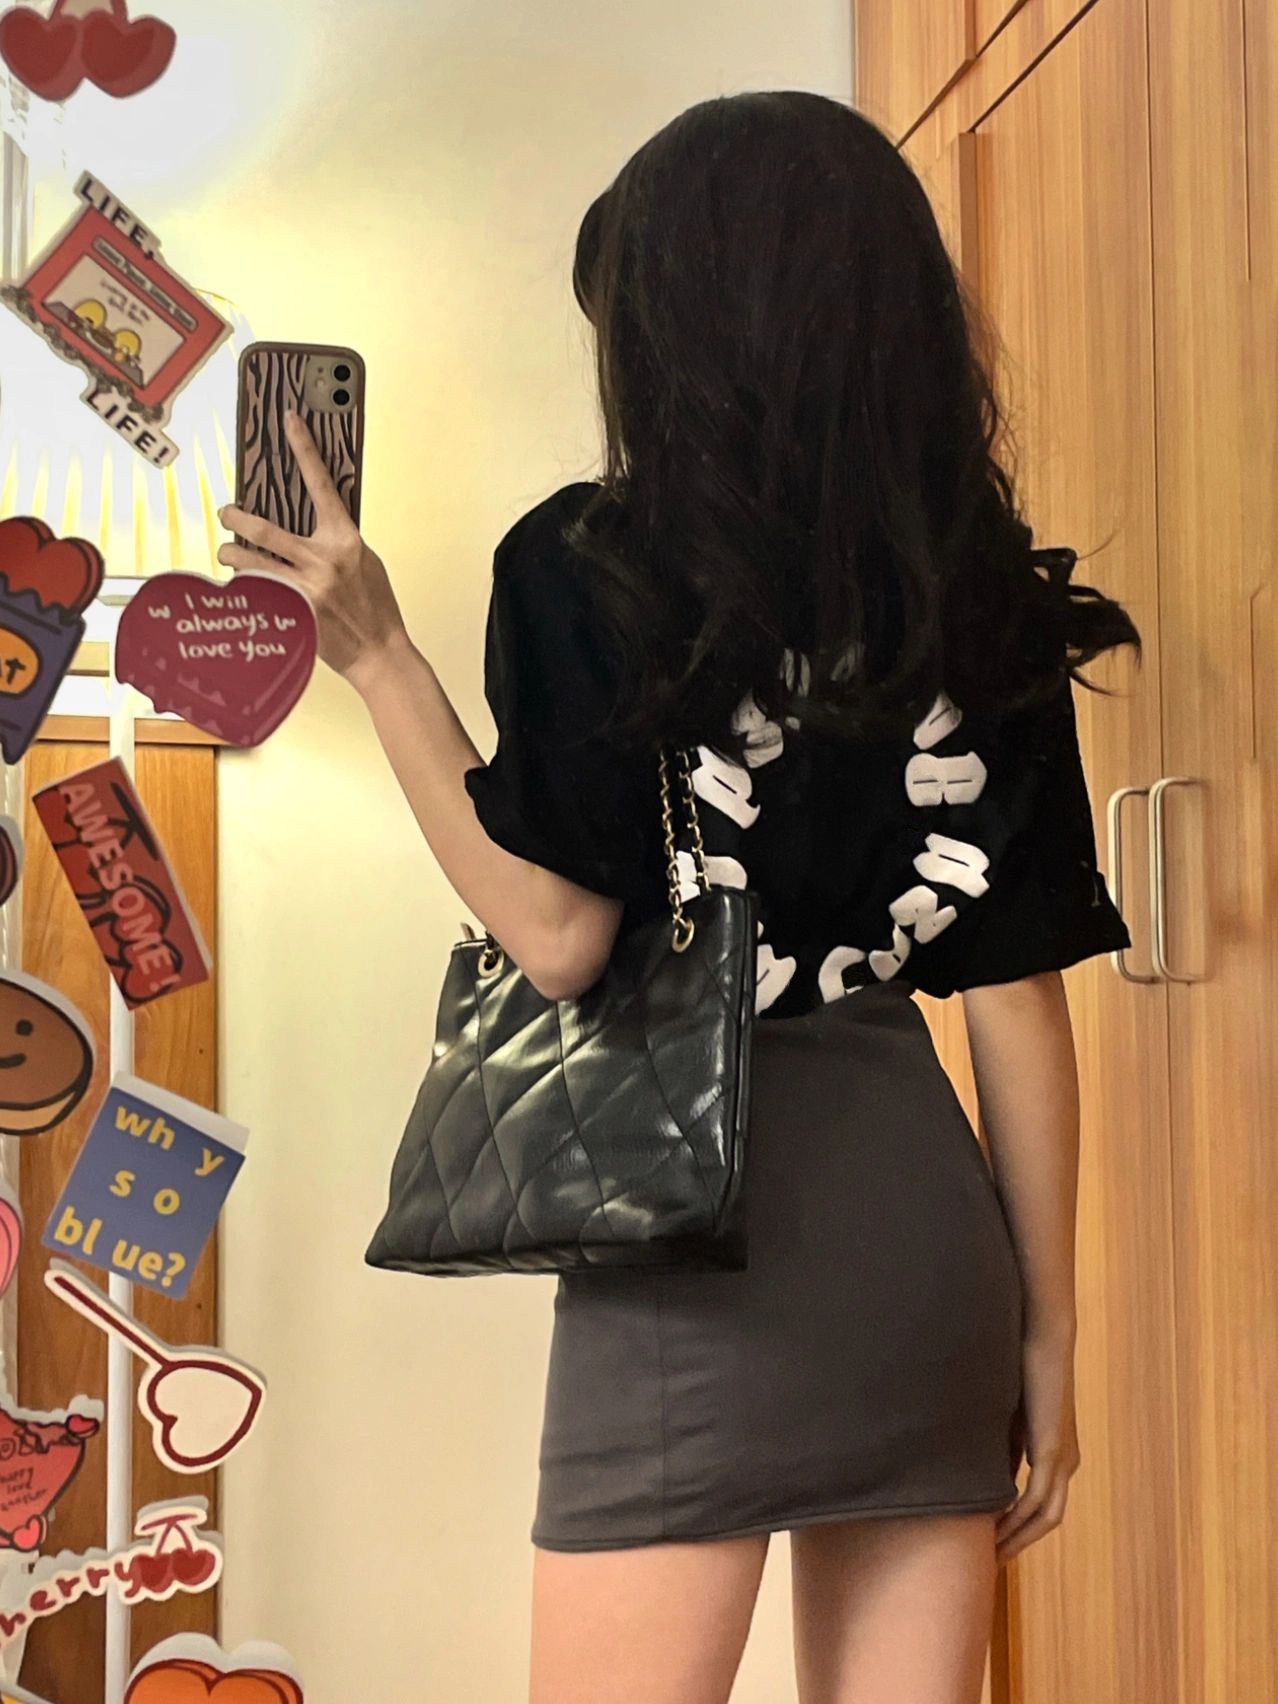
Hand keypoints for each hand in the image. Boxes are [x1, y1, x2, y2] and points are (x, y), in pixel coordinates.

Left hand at [217, 411, 408, 688]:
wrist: (379, 651)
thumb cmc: (374, 605)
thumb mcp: (365, 560)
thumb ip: (336, 539)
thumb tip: (311, 519)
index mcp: (345, 539)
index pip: (320, 483)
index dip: (303, 448)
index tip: (288, 420)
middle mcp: (323, 560)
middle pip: (262, 529)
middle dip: (235, 519)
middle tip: (226, 514)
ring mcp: (306, 589)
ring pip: (248, 563)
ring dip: (232, 556)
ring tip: (230, 554)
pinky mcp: (294, 615)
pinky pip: (255, 594)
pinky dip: (245, 589)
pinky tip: (244, 592)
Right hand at [994, 1324, 1080, 1567]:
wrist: (1041, 1334)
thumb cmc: (1020, 1364)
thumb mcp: (1003, 1414)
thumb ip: (997, 1444)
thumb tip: (977, 1472)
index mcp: (1056, 1452)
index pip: (1040, 1505)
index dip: (1016, 1526)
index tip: (988, 1542)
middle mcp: (1066, 1461)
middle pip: (1046, 1520)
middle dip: (1018, 1542)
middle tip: (988, 1562)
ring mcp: (1063, 1459)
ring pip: (1044, 1517)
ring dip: (1018, 1538)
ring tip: (989, 1555)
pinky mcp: (1052, 1452)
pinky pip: (1037, 1499)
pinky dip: (1017, 1519)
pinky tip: (994, 1529)